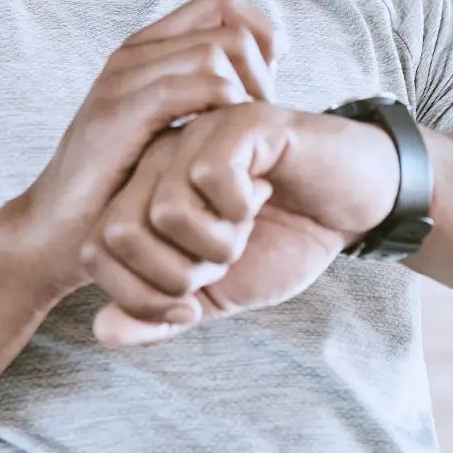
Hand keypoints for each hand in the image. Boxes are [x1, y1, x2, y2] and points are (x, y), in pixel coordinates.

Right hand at [5, 0, 285, 302]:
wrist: (57, 231)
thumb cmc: (125, 185)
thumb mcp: (175, 126)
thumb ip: (212, 88)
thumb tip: (272, 56)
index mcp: (149, 48)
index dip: (261, 34)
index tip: (268, 85)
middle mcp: (135, 53)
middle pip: (229, 24)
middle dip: (262, 71)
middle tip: (262, 121)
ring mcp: (122, 79)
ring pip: (215, 51)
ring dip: (247, 94)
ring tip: (245, 139)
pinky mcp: (116, 115)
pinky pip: (188, 88)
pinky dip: (221, 110)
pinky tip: (224, 146)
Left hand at [83, 102, 401, 346]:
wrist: (355, 206)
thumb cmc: (286, 240)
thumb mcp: (220, 293)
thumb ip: (164, 315)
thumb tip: (103, 331)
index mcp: (145, 195)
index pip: (97, 251)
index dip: (141, 296)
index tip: (192, 301)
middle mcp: (159, 160)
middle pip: (119, 233)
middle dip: (178, 274)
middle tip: (224, 258)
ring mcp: (196, 135)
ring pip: (164, 211)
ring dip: (216, 242)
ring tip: (247, 224)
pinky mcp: (238, 121)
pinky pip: (210, 176)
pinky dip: (242, 206)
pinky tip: (266, 193)